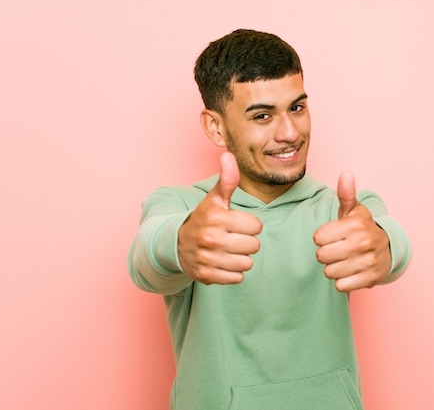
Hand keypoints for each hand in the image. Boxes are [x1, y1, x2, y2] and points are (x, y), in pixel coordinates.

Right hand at [178, 152, 261, 284]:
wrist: (177, 243)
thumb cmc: (204, 218)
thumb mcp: (215, 198)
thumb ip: (227, 179)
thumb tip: (228, 155)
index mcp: (216, 217)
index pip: (257, 226)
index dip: (250, 225)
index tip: (236, 224)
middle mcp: (210, 238)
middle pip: (254, 246)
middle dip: (247, 242)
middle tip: (232, 238)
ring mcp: (207, 259)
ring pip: (247, 263)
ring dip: (240, 258)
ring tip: (227, 250)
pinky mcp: (206, 276)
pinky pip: (237, 278)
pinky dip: (232, 272)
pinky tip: (222, 262)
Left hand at [313, 172, 391, 291]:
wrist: (387, 249)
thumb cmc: (362, 229)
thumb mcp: (354, 211)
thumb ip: (346, 194)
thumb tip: (345, 174)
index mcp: (354, 225)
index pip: (317, 238)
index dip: (322, 238)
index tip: (333, 236)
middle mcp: (362, 243)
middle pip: (321, 256)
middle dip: (326, 254)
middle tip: (338, 250)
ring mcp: (367, 262)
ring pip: (329, 272)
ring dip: (334, 268)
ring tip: (345, 260)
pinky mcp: (370, 279)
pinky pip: (341, 286)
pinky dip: (343, 281)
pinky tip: (351, 271)